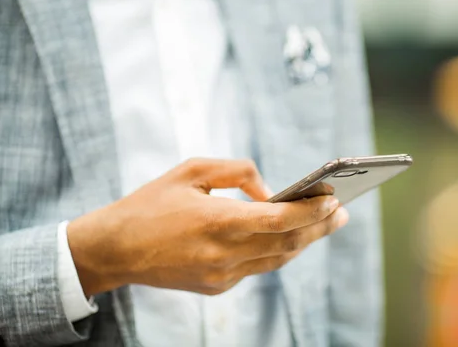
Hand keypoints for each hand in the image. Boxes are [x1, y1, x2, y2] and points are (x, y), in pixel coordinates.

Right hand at [67, 158, 348, 295]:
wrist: (115, 249)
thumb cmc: (152, 202)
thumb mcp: (192, 170)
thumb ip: (238, 173)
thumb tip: (271, 191)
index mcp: (216, 221)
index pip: (279, 219)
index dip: (311, 212)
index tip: (334, 200)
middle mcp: (223, 254)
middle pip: (287, 243)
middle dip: (319, 228)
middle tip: (343, 213)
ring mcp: (221, 276)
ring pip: (276, 259)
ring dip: (303, 241)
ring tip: (325, 224)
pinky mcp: (217, 288)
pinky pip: (257, 268)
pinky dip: (277, 251)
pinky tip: (288, 237)